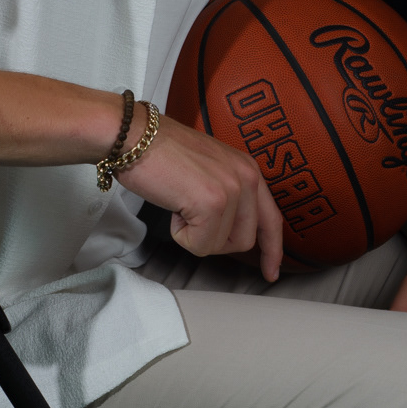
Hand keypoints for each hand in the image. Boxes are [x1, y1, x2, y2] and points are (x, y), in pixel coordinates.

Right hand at [123, 113, 285, 281]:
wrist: (134, 136)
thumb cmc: (160, 152)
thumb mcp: (209, 170)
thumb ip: (229, 195)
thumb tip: (231, 230)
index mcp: (248, 169)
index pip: (271, 219)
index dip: (272, 250)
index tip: (271, 271)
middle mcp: (247, 176)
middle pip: (244, 240)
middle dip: (214, 239)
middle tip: (191, 217)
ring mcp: (231, 190)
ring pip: (221, 245)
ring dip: (195, 235)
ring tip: (180, 205)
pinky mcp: (211, 203)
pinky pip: (200, 244)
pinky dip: (181, 235)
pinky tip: (173, 207)